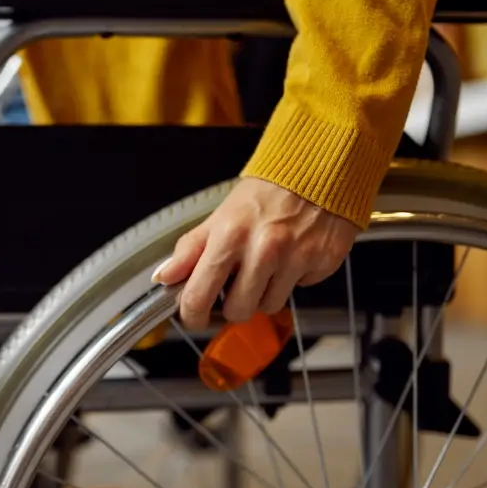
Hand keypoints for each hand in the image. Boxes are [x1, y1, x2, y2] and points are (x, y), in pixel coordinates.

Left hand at [152, 177, 359, 328]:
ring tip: (268, 266)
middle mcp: (263, 250)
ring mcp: (296, 258)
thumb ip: (190, 250)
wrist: (317, 171)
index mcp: (230, 237)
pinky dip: (293, 280)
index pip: (199, 296)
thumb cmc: (265, 194)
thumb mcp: (220, 217)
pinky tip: (292, 257)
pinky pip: (300, 291)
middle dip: (234, 304)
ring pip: (269, 306)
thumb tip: (164, 277)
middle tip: (237, 285)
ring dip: (265, 294)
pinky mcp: (323, 262)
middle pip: (238, 311)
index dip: (193, 315)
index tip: (195, 317)